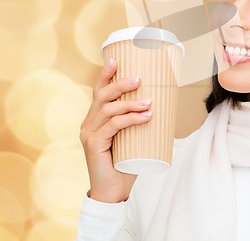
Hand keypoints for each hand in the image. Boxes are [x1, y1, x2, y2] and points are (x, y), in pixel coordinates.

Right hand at [80, 58, 151, 202]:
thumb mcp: (132, 136)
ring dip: (130, 103)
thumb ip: (137, 121)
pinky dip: (130, 119)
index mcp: (96, 118)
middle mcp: (89, 123)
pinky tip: (145, 116)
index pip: (98, 91)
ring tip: (149, 103)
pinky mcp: (93, 144)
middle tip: (139, 79)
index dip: (105, 75)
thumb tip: (161, 104)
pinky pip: (113, 125)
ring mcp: (89, 133)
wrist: (114, 191)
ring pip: (109, 109)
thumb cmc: (125, 162)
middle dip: (120, 83)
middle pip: (102, 95)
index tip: (115, 60)